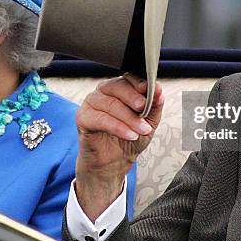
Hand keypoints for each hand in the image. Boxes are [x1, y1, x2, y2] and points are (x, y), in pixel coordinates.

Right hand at [75, 74, 163, 220]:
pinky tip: (129, 135)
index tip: (150, 90)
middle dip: (134, 99)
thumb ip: (154, 106)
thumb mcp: (148, 123)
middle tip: (144, 109)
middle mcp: (104, 92)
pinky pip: (99, 118)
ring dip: (128, 118)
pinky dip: (117, 127)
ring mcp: (91, 103)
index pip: (128, 78)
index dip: (138, 83)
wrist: (114, 162)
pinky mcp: (82, 117)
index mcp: (119, 88)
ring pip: (110, 104)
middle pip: (117, 87)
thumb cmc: (130, 139)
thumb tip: (159, 89)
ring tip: (142, 130)